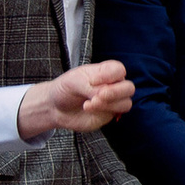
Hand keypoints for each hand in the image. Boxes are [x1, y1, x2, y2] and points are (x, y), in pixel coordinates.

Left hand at [17, 61, 134, 138]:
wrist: (55, 107)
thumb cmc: (66, 89)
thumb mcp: (74, 81)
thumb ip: (90, 86)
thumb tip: (103, 94)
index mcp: (106, 72)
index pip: (119, 70)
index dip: (109, 76)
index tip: (92, 80)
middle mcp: (113, 86)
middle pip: (129, 87)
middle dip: (115, 92)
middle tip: (98, 95)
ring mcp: (113, 101)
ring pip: (126, 103)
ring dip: (109, 103)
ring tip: (89, 103)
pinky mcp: (109, 114)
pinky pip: (117, 113)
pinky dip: (104, 110)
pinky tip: (88, 107)